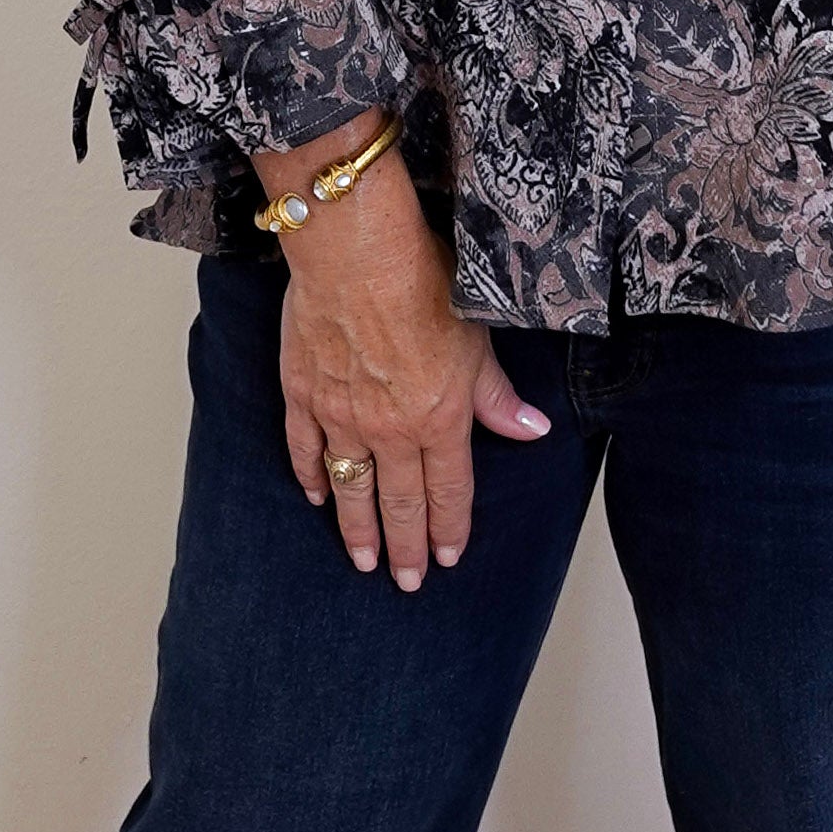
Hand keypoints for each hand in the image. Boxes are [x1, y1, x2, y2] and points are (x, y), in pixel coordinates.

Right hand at [255, 124, 550, 591]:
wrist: (355, 249)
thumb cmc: (422, 280)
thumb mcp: (477, 338)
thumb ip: (497, 395)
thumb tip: (531, 430)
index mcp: (439, 419)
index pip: (448, 491)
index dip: (450, 528)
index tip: (449, 558)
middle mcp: (389, 429)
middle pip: (399, 503)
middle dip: (405, 548)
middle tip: (405, 582)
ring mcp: (340, 414)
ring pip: (351, 486)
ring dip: (357, 528)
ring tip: (361, 560)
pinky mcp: (302, 391)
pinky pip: (305, 447)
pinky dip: (310, 475)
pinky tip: (315, 496)